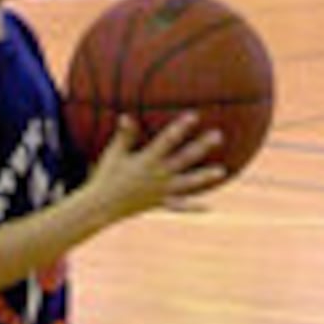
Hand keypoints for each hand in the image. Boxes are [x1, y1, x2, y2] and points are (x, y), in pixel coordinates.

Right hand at [88, 113, 225, 217]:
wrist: (101, 206)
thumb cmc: (106, 176)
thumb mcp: (113, 154)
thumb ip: (124, 135)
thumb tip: (126, 116)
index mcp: (147, 160)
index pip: (167, 140)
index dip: (181, 127)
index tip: (195, 116)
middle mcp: (158, 175)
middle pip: (184, 159)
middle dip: (201, 147)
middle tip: (218, 135)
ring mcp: (161, 191)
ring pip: (188, 183)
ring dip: (205, 177)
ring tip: (222, 171)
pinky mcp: (161, 204)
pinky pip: (180, 206)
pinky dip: (193, 207)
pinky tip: (209, 207)